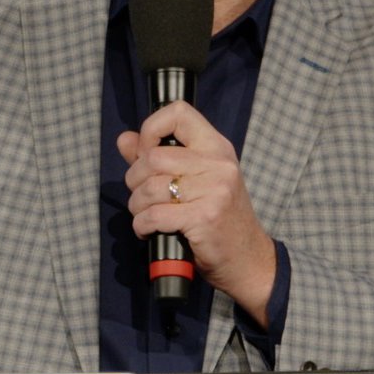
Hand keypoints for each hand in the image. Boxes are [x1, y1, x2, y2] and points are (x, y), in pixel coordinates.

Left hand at [117, 100, 275, 325]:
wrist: (248, 260)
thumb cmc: (218, 219)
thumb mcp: (194, 181)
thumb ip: (156, 157)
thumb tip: (124, 139)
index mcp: (215, 147)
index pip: (178, 112)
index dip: (151, 129)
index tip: (146, 152)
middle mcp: (218, 163)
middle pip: (153, 156)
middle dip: (135, 180)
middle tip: (142, 197)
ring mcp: (214, 190)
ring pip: (149, 187)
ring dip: (137, 206)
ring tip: (145, 216)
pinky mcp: (205, 217)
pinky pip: (154, 214)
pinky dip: (142, 225)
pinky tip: (149, 231)